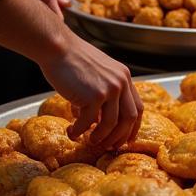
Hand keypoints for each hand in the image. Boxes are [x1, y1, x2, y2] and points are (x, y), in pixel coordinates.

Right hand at [39, 29, 142, 147]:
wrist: (58, 48)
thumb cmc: (72, 61)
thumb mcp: (98, 74)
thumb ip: (103, 94)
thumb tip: (97, 123)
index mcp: (124, 77)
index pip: (137, 107)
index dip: (133, 127)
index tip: (126, 140)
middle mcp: (121, 82)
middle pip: (129, 119)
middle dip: (119, 137)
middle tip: (107, 147)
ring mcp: (109, 89)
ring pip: (111, 125)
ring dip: (100, 138)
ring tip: (89, 141)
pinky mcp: (94, 95)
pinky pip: (88, 122)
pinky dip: (79, 131)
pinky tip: (71, 131)